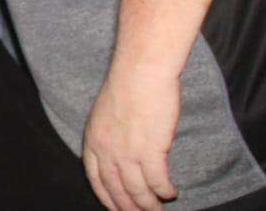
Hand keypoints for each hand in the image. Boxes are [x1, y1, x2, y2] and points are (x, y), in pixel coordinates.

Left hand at [81, 65, 180, 210]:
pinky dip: (165, 190)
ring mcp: (127, 152)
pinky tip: (172, 192)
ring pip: (138, 191)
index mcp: (93, 138)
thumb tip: (121, 151)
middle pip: (116, 190)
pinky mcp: (150, 151)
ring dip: (149, 204)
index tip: (116, 208)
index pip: (95, 178)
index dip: (106, 197)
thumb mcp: (107, 110)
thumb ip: (110, 133)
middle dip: (128, 207)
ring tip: (158, 209)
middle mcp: (106, 149)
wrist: (141, 69)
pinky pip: (158, 182)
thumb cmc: (129, 81)